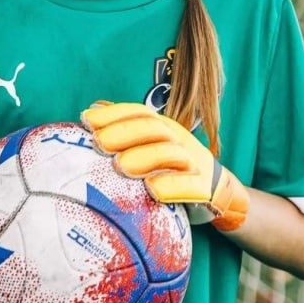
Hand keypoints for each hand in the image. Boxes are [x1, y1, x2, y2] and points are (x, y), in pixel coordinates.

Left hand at [82, 101, 249, 230]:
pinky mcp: (204, 188)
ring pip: (171, 153)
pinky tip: (153, 190)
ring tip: (121, 166)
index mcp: (164, 129)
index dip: (115, 114)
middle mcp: (178, 140)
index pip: (139, 113)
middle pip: (153, 129)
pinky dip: (171, 186)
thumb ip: (126, 129)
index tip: (87, 120)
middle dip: (124, 132)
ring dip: (145, 157)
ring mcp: (192, 163)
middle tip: (100, 142)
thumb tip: (94, 108)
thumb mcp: (150, 146)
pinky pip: (189, 186)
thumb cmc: (172, 171)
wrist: (216, 194)